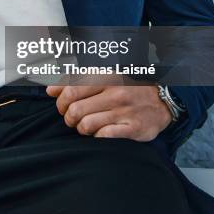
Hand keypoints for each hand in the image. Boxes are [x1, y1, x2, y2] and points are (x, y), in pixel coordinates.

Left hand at [45, 73, 172, 140]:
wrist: (163, 100)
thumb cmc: (129, 88)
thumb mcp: (104, 78)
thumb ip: (76, 82)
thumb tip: (51, 90)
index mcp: (106, 77)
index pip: (71, 90)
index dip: (61, 101)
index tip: (63, 105)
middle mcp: (115, 93)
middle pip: (75, 110)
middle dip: (68, 118)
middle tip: (73, 119)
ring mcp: (124, 112)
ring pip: (86, 125)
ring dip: (81, 128)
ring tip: (86, 126)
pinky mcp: (132, 129)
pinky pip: (103, 136)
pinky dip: (96, 136)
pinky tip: (100, 132)